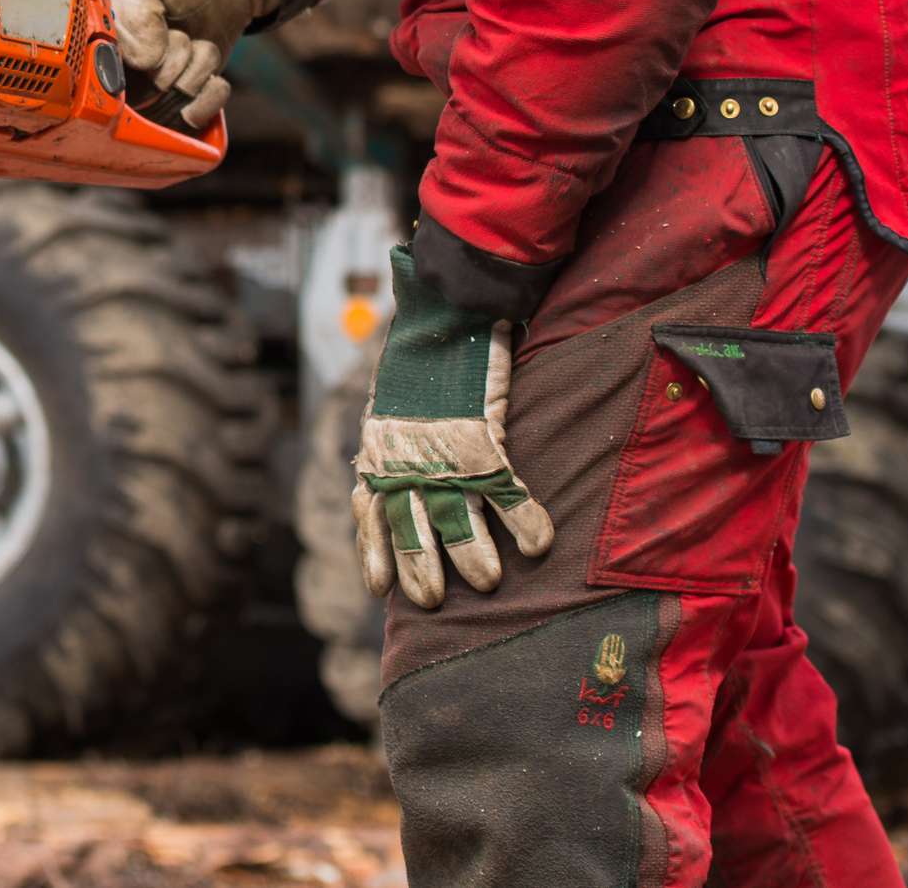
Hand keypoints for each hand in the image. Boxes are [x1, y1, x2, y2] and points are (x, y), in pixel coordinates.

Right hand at [104, 0, 280, 128]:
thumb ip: (133, 16)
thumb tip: (146, 62)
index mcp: (102, 34)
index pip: (99, 79)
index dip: (130, 68)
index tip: (149, 50)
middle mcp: (123, 64)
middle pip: (140, 100)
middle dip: (170, 65)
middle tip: (178, 31)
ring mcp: (156, 82)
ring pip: (172, 105)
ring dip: (195, 70)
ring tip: (195, 39)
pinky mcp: (186, 95)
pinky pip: (196, 116)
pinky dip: (211, 93)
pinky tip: (212, 70)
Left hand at [352, 243, 555, 608]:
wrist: (442, 305)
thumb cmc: (418, 354)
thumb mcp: (392, 399)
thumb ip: (395, 437)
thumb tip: (397, 471)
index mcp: (378, 445)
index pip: (368, 509)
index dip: (374, 551)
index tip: (378, 589)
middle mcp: (403, 452)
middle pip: (409, 523)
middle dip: (422, 566)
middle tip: (434, 602)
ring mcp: (441, 445)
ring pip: (454, 515)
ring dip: (471, 552)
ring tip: (488, 582)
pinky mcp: (479, 433)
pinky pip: (504, 488)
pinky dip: (523, 518)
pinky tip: (539, 545)